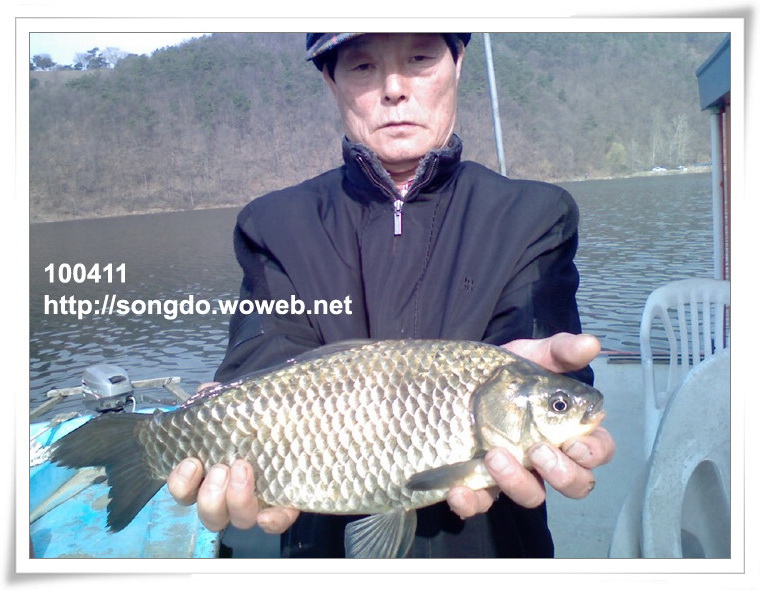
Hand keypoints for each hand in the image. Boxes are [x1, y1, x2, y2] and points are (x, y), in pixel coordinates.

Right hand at [166, 382, 299, 532]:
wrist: (286, 415)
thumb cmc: (251, 416)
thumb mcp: (233, 405)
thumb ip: (216, 400)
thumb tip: (205, 391)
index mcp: (207, 475)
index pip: (184, 491)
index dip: (182, 484)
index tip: (190, 463)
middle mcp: (228, 495)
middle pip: (210, 514)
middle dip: (211, 495)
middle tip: (221, 467)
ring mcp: (255, 502)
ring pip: (238, 519)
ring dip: (236, 500)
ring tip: (243, 469)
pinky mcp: (284, 503)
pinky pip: (277, 523)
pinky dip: (272, 521)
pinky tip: (268, 513)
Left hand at [446, 333, 615, 517]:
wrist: (456, 380)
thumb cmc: (503, 372)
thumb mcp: (529, 355)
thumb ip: (559, 351)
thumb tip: (591, 344)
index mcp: (566, 429)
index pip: (598, 451)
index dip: (593, 453)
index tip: (573, 443)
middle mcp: (546, 458)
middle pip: (575, 484)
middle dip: (562, 475)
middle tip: (537, 451)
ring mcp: (515, 474)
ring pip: (531, 496)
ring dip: (517, 482)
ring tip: (494, 455)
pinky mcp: (480, 484)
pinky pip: (480, 505)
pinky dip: (471, 503)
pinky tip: (459, 489)